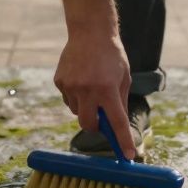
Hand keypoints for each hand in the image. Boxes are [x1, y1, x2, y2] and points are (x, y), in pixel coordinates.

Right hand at [53, 30, 137, 155]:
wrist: (90, 31)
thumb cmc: (111, 55)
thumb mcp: (123, 77)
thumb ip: (120, 102)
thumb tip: (117, 126)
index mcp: (107, 89)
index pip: (116, 122)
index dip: (123, 141)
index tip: (128, 156)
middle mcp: (87, 90)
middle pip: (89, 125)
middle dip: (96, 127)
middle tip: (103, 119)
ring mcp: (70, 86)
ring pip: (77, 112)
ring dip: (86, 108)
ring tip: (92, 87)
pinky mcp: (60, 82)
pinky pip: (68, 99)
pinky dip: (76, 96)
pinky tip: (81, 79)